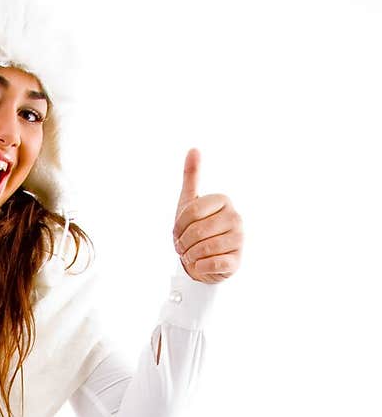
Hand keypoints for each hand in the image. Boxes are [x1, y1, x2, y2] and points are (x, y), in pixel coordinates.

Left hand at [172, 148, 242, 283]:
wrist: (203, 260)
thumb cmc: (195, 230)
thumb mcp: (190, 203)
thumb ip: (192, 177)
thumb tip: (193, 149)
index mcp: (223, 200)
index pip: (192, 211)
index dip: (178, 226)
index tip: (177, 233)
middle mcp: (235, 217)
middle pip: (197, 231)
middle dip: (183, 243)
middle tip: (182, 247)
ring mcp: (239, 239)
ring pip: (204, 249)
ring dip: (190, 256)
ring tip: (191, 255)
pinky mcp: (237, 261)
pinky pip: (212, 264)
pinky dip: (200, 267)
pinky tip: (201, 265)